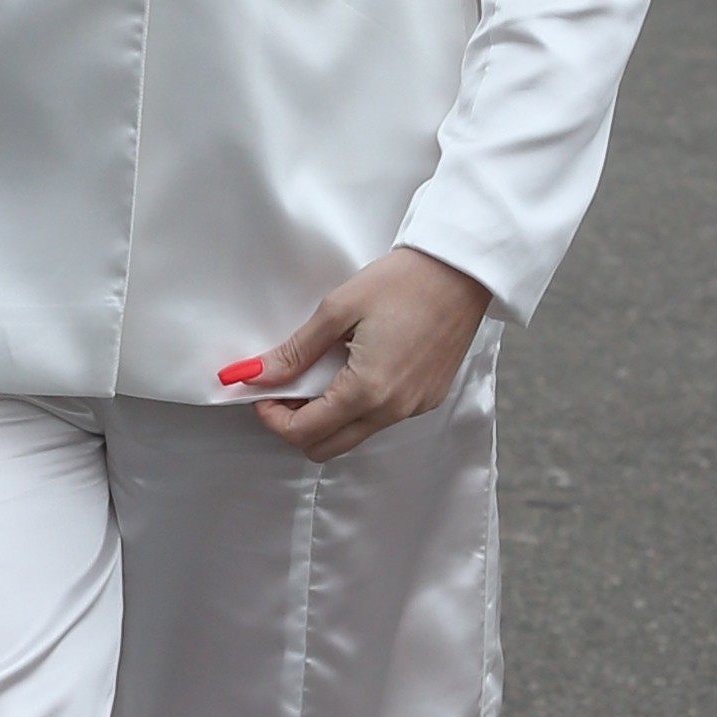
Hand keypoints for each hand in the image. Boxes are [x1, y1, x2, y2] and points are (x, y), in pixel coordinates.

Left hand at [223, 247, 489, 462]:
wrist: (460, 270)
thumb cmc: (404, 282)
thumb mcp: (338, 309)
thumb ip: (296, 351)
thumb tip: (256, 374)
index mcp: (367, 391)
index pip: (304, 433)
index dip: (272, 417)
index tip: (263, 390)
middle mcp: (393, 410)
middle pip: (326, 447)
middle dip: (296, 425)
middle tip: (286, 388)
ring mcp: (414, 408)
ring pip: (354, 435)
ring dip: (327, 417)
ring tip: (320, 373)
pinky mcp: (428, 398)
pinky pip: (382, 419)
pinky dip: (357, 406)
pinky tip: (355, 368)